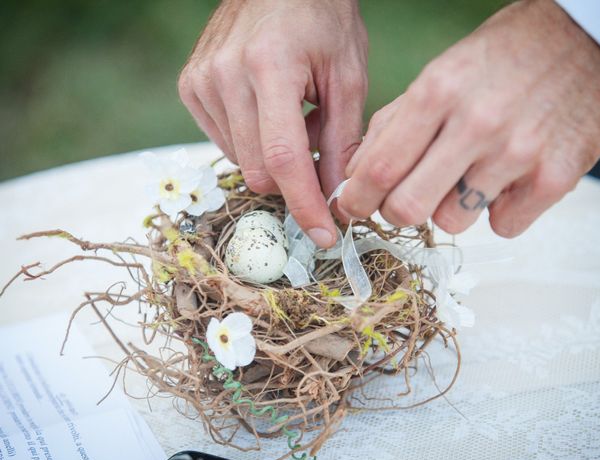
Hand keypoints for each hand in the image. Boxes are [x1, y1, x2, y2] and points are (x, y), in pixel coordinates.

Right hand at [179, 0, 367, 247]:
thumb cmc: (321, 20)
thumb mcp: (347, 76)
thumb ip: (343, 140)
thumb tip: (334, 198)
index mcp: (270, 67)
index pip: (284, 159)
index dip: (305, 205)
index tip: (323, 234)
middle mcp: (225, 75)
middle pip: (259, 170)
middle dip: (294, 180)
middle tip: (319, 148)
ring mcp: (201, 82)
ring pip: (242, 162)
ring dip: (273, 158)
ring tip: (293, 118)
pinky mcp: (190, 87)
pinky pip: (224, 143)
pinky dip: (252, 142)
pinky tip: (266, 112)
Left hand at [339, 0, 599, 237]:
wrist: (583, 41)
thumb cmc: (501, 60)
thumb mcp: (438, 75)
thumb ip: (392, 125)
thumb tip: (356, 176)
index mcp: (437, 93)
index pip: (378, 169)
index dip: (355, 199)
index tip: (351, 206)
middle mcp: (477, 124)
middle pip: (408, 208)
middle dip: (397, 210)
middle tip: (405, 198)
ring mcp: (519, 153)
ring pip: (453, 222)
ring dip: (452, 206)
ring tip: (470, 174)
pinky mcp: (555, 178)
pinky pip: (504, 226)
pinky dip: (499, 210)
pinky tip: (507, 179)